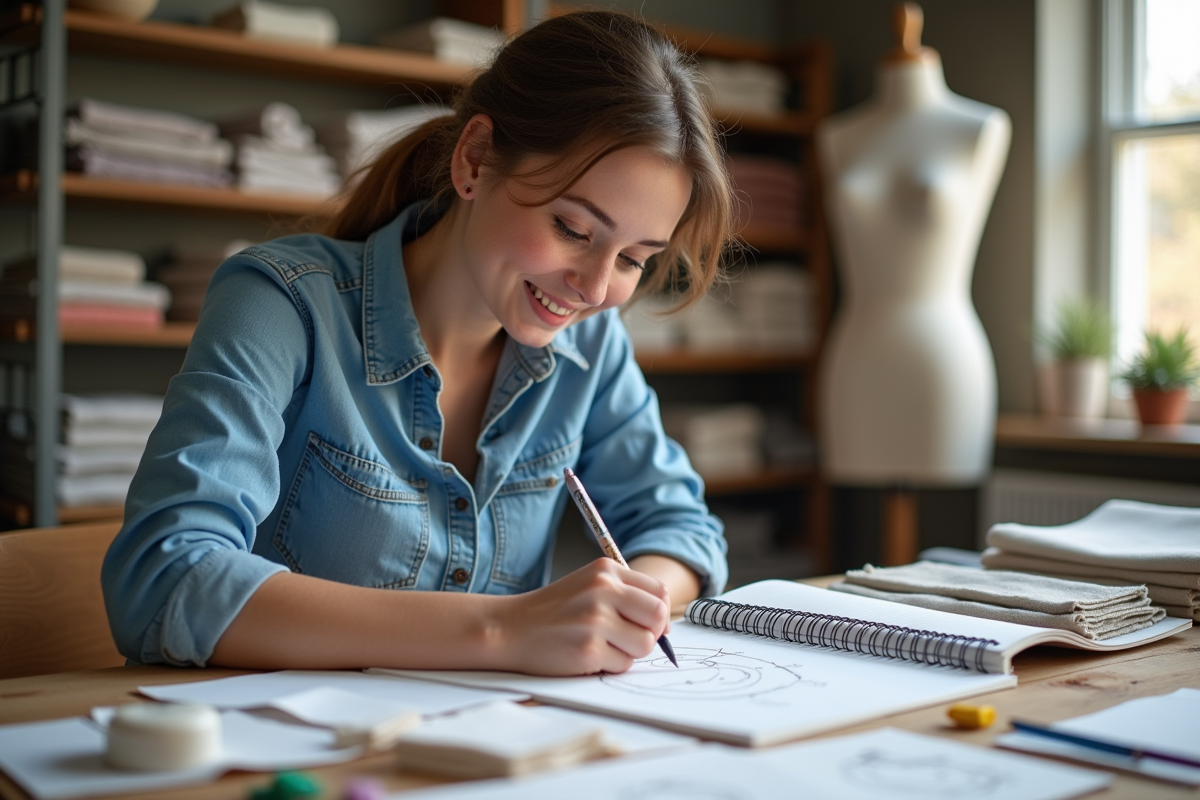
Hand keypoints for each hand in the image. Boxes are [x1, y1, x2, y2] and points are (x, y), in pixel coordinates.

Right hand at [491, 558, 669, 675]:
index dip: (658, 612)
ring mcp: (595, 620)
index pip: (659, 592)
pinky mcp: (589, 650)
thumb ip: (626, 594)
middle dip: (651, 634)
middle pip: (659, 617)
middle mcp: (603, 590)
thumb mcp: (588, 585)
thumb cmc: (553, 611)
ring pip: (645, 645)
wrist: (509, 629)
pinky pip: (623, 664)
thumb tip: (666, 623)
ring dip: (630, 652)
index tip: (645, 622)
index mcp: (606, 570)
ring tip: (604, 645)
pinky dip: (610, 665)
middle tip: (630, 638)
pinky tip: (587, 655)